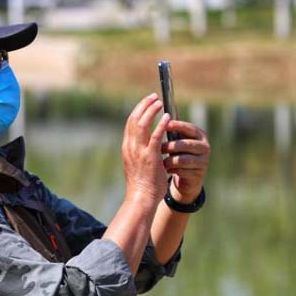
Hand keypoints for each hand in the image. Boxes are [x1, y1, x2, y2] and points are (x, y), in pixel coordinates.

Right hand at [121, 93, 170, 207]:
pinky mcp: (150, 157)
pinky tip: (167, 117)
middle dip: (144, 105)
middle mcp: (131, 147)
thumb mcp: (136, 164)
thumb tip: (146, 142)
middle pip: (134, 119)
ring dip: (152, 111)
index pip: (130, 123)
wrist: (141, 198)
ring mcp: (139, 151)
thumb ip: (139, 151)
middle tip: (154, 97)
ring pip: (142, 124)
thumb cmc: (142, 184)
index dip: (138, 110)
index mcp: (127, 147)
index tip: (147, 102)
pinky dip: (160, 125)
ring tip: (160, 103)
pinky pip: (155, 136)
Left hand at [161, 120, 209, 203]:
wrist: (188, 175)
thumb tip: (166, 112)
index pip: (189, 128)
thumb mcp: (178, 140)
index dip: (177, 126)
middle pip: (186, 145)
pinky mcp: (199, 174)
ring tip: (160, 161)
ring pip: (183, 159)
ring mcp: (204, 161)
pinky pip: (183, 171)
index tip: (164, 125)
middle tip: (158, 148)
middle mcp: (205, 147)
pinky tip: (166, 170)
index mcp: (200, 135)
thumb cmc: (180, 152)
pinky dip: (172, 170)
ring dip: (170, 160)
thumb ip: (174, 128)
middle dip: (170, 146)